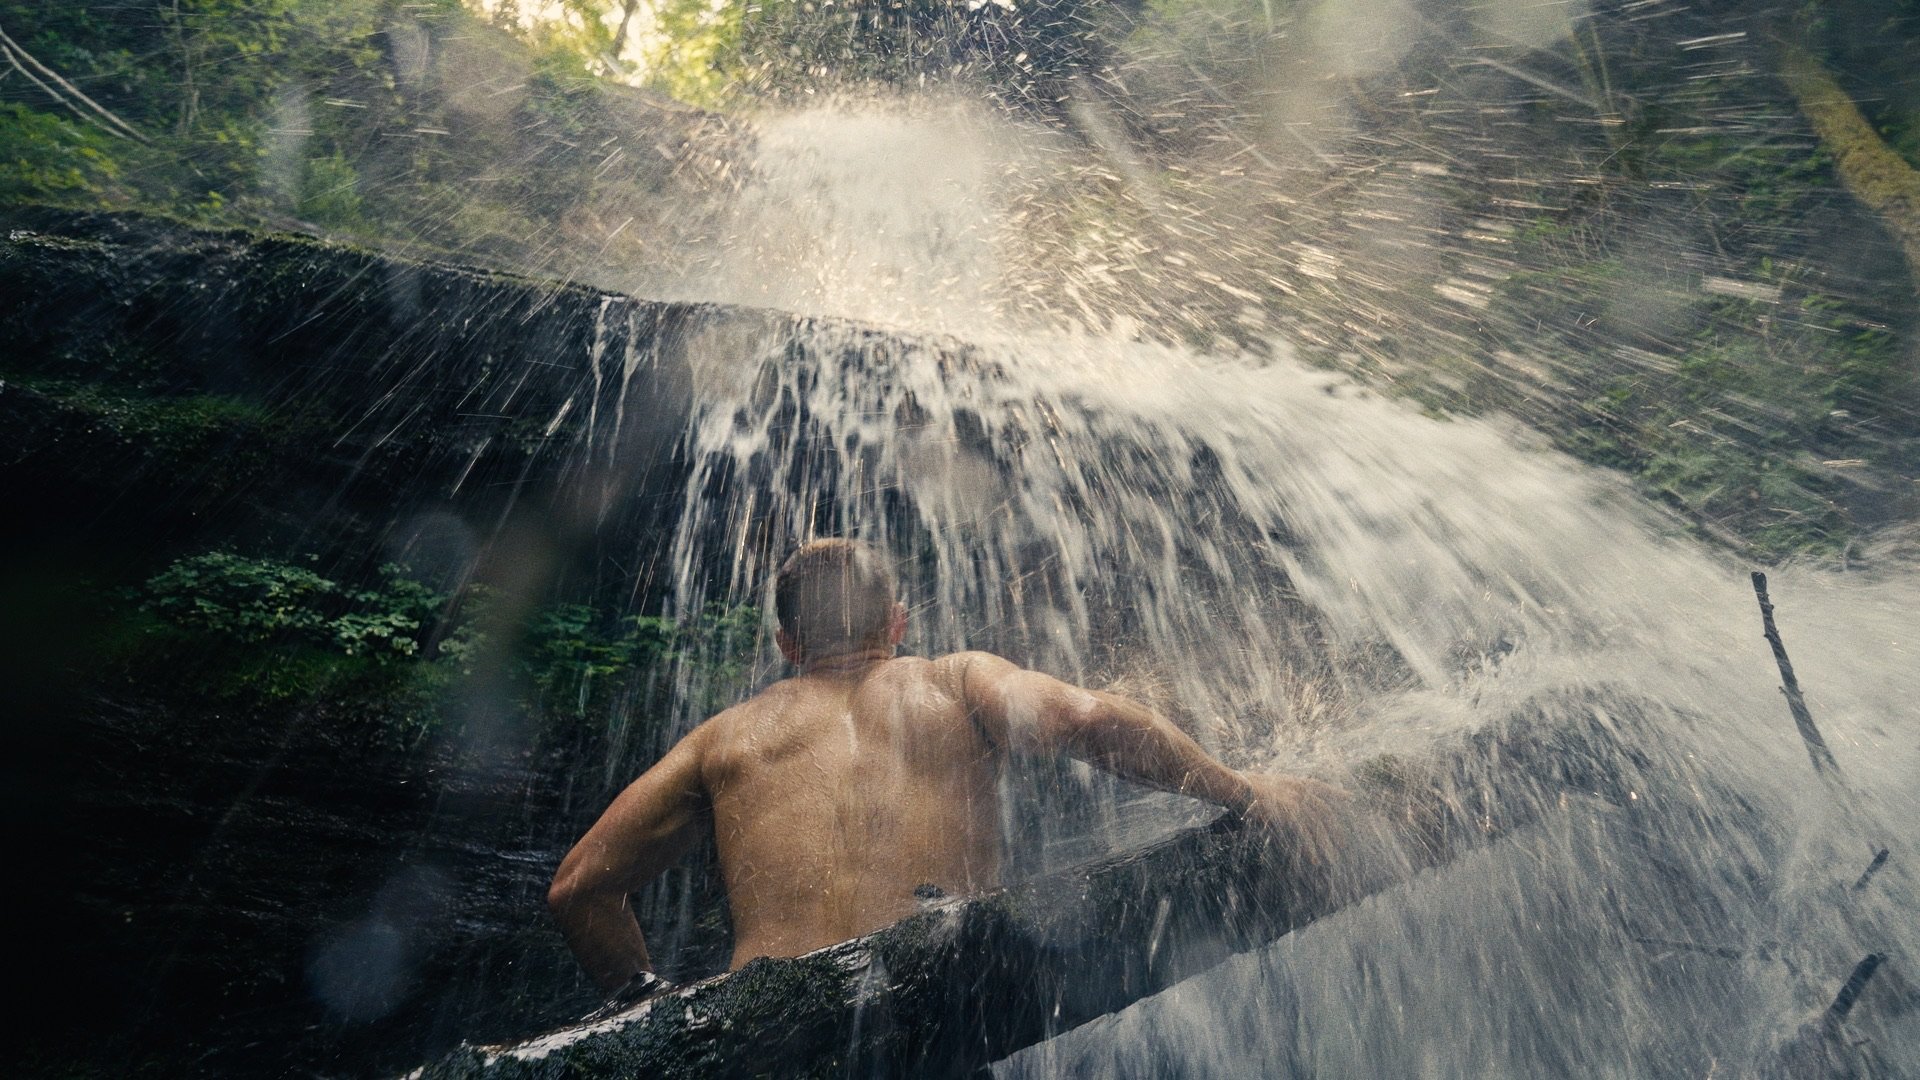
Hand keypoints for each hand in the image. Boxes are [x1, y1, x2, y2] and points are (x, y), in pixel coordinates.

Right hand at [1234, 772, 1350, 866]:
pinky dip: (1309, 848)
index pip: (1321, 787)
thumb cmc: (1245, 787)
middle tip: (1344, 844)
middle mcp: (1298, 791)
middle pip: (1324, 811)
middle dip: (1335, 828)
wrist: (1236, 786)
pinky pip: (1303, 835)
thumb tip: (1282, 801)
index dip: (1337, 793)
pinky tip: (1315, 861)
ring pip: (1316, 826)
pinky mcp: (1287, 814)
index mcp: (1294, 782)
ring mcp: (1294, 802)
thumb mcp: (1267, 786)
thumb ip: (1279, 792)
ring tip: (1332, 859)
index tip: (1352, 799)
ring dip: (1325, 844)